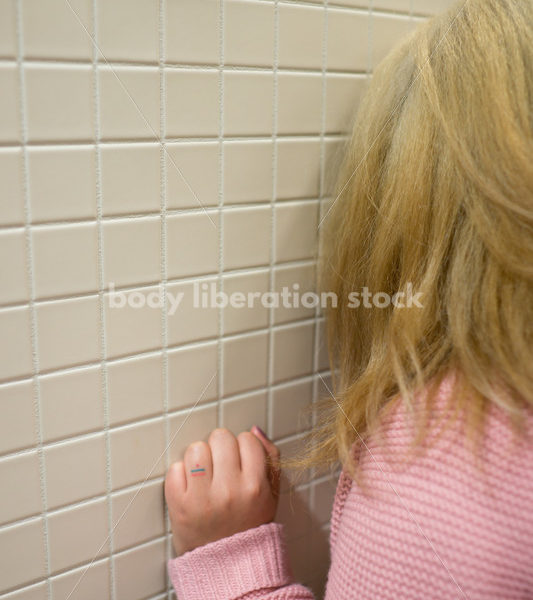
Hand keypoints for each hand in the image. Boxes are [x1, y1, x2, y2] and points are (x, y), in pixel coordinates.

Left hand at [164, 426, 281, 555]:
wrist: (228, 564)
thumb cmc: (250, 524)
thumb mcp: (271, 493)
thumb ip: (270, 458)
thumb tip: (254, 431)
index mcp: (255, 486)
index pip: (246, 439)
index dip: (242, 447)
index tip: (240, 462)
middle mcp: (230, 491)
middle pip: (220, 438)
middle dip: (220, 448)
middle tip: (221, 466)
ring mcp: (202, 498)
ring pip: (196, 449)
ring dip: (199, 458)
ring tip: (205, 474)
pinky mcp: (179, 505)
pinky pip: (175, 469)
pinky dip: (180, 475)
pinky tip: (191, 487)